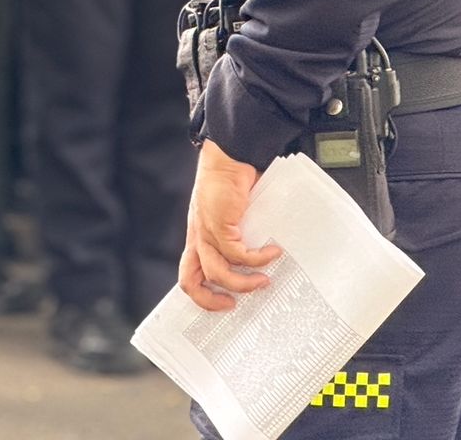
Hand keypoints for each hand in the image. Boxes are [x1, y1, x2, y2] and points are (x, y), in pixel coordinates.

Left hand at [178, 140, 281, 312]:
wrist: (228, 157)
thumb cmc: (231, 184)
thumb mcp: (232, 217)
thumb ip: (238, 236)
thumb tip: (261, 259)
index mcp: (197, 238)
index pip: (188, 276)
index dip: (202, 297)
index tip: (225, 303)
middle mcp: (197, 238)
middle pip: (191, 282)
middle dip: (212, 300)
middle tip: (235, 304)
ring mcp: (206, 232)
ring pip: (218, 272)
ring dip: (244, 283)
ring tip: (264, 280)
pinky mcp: (219, 224)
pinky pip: (238, 254)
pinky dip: (258, 259)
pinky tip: (272, 252)